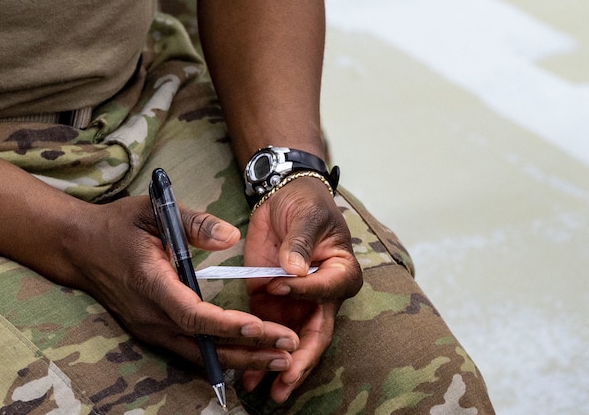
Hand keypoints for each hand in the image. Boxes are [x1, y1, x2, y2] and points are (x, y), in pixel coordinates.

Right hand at [62, 196, 302, 381]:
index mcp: (150, 283)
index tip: (261, 326)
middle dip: (248, 349)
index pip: (192, 314)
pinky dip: (221, 356)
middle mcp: (149, 314)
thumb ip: (193, 222)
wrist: (79, 248)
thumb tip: (231, 237)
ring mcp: (149, 328)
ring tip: (281, 358)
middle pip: (203, 344)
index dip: (226, 324)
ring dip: (240, 358)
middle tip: (289, 349)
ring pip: (198, 355)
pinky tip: (249, 357)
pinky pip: (189, 352)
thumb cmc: (118, 225)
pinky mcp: (151, 332)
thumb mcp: (154, 210)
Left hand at [241, 178, 365, 402]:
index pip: (325, 290)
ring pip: (290, 341)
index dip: (303, 291)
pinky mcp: (270, 301)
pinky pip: (266, 332)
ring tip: (263, 390)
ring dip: (277, 366)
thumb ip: (300, 242)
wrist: (284, 197)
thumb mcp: (306, 216)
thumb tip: (295, 268)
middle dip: (299, 359)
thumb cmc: (306, 204)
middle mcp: (321, 295)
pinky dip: (257, 352)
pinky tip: (247, 376)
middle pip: (314, 333)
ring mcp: (295, 302)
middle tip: (286, 379)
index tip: (278, 284)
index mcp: (341, 273)